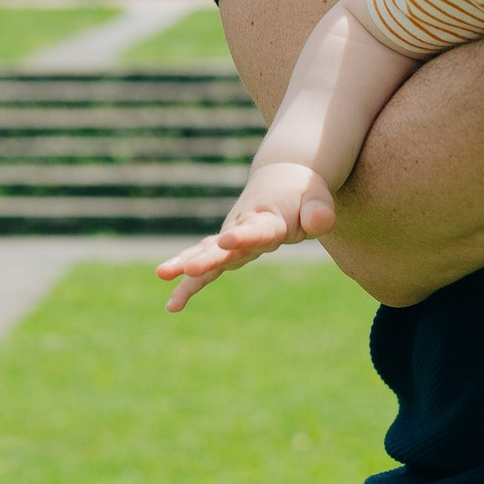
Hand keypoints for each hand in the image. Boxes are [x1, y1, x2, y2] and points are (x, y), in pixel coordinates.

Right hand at [155, 161, 337, 309]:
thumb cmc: (304, 193)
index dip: (244, 236)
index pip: (257, 230)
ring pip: (206, 253)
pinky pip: (206, 264)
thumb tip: (322, 221)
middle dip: (204, 259)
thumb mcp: (318, 198)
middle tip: (185, 269)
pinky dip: (189, 282)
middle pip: (222, 246)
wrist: (282, 178)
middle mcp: (244, 227)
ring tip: (162, 276)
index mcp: (269, 218)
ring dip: (185, 266)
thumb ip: (319, 212)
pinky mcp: (225, 246)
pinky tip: (173, 305)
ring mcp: (231, 237)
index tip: (227, 240)